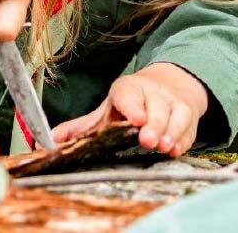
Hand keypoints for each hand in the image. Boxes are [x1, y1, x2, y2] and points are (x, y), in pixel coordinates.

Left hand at [50, 63, 208, 156]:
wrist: (164, 88)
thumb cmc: (128, 106)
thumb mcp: (104, 114)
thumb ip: (80, 128)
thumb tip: (48, 142)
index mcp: (126, 89)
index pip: (128, 93)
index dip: (132, 106)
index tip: (135, 120)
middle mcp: (152, 92)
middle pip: (156, 105)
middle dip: (153, 123)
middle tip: (148, 140)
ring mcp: (172, 102)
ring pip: (176, 113)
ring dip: (171, 131)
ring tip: (164, 147)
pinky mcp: (188, 113)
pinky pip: (189, 126)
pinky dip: (183, 139)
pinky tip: (176, 149)